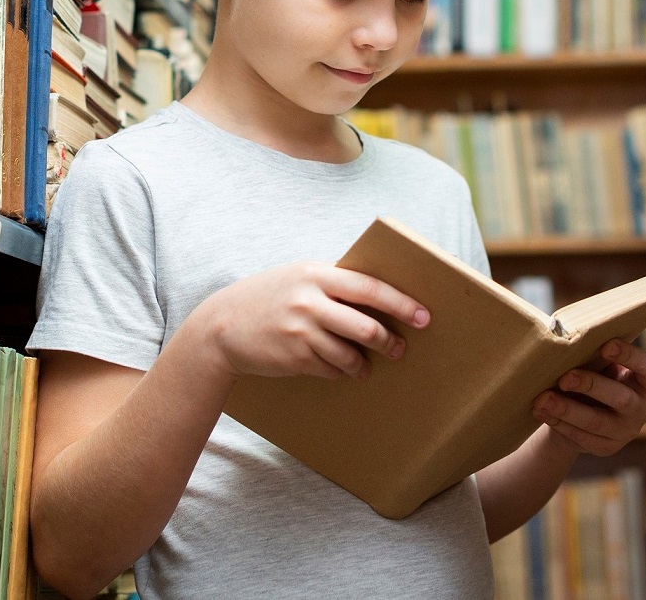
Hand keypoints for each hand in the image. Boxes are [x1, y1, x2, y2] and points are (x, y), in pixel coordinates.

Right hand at [189, 262, 429, 381]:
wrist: (221, 325)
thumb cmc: (268, 297)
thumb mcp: (298, 278)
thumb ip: (333, 284)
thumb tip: (381, 298)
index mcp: (316, 274)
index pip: (369, 288)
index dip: (401, 303)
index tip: (424, 316)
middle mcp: (309, 301)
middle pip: (366, 327)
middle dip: (390, 341)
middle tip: (400, 348)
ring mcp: (301, 331)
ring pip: (351, 354)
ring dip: (364, 363)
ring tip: (366, 365)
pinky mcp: (294, 358)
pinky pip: (332, 369)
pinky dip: (341, 371)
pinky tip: (340, 368)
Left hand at [532, 340, 645, 456]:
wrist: (585, 413)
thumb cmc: (596, 376)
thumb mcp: (603, 366)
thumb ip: (597, 355)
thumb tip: (569, 336)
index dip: (630, 356)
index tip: (605, 345)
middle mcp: (641, 409)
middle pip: (621, 399)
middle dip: (591, 386)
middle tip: (564, 378)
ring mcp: (625, 431)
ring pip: (596, 422)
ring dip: (567, 409)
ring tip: (542, 399)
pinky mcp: (605, 447)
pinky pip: (582, 436)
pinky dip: (559, 423)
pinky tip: (541, 411)